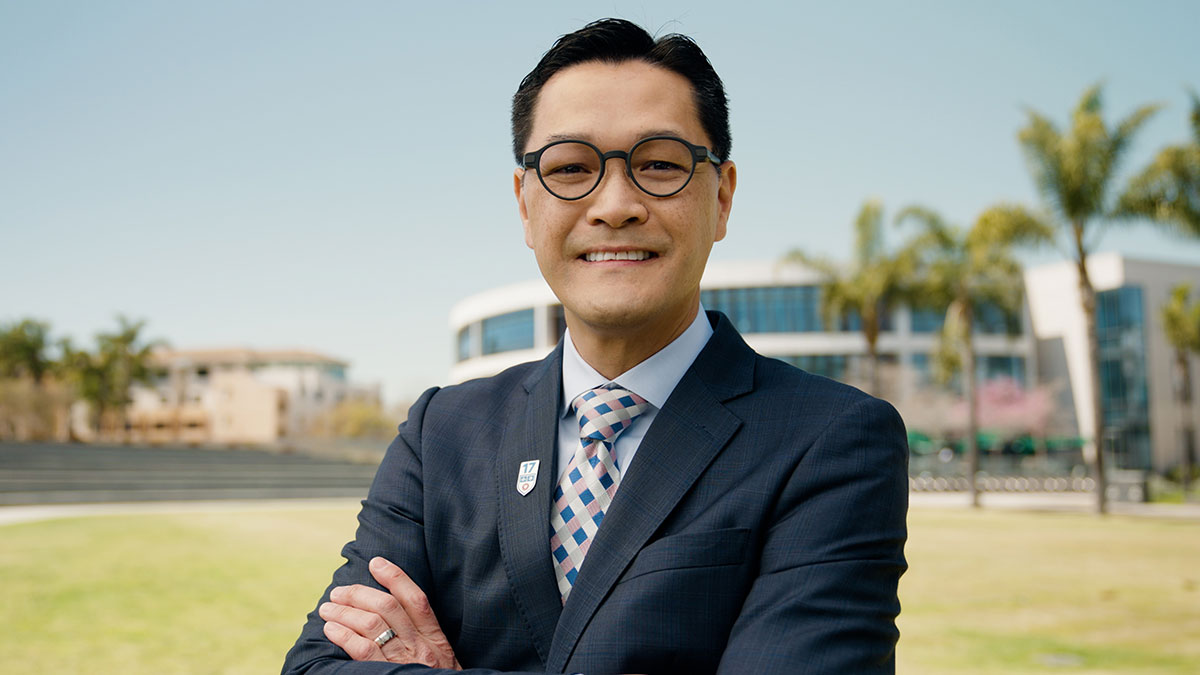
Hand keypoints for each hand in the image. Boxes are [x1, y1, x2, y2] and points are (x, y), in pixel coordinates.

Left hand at [319, 556, 460, 669]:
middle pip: (388, 607)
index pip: (416, 599)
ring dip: (344, 612)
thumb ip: (423, 640)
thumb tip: (394, 616)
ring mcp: (404, 662)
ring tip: (327, 608)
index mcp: (436, 640)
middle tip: (339, 590)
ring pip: (371, 625)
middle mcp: (421, 647)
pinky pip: (361, 650)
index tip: (376, 563)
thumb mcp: (442, 661)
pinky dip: (343, 635)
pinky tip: (331, 629)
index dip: (396, 577)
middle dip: (359, 593)